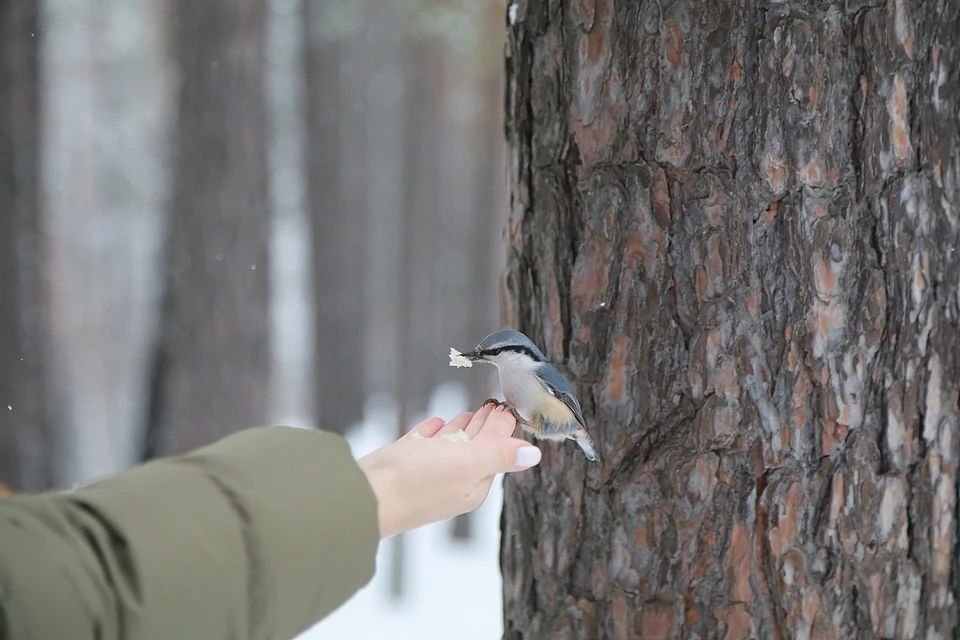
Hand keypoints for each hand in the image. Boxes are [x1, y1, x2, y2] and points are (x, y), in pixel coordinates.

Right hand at [357, 403, 541, 538]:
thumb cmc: (416, 482)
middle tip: (493, 403)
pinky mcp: (402, 464)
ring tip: (469, 413)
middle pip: (475, 448)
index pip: (496, 450)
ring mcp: (426, 473)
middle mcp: (452, 481)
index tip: (507, 404)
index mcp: (473, 484)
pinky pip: (424, 445)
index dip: (502, 426)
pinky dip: (433, 433)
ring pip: (450, 446)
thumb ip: (500, 455)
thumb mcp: (468, 463)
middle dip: (485, 427)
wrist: (363, 494)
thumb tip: (533, 455)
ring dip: (461, 429)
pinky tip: (435, 424)